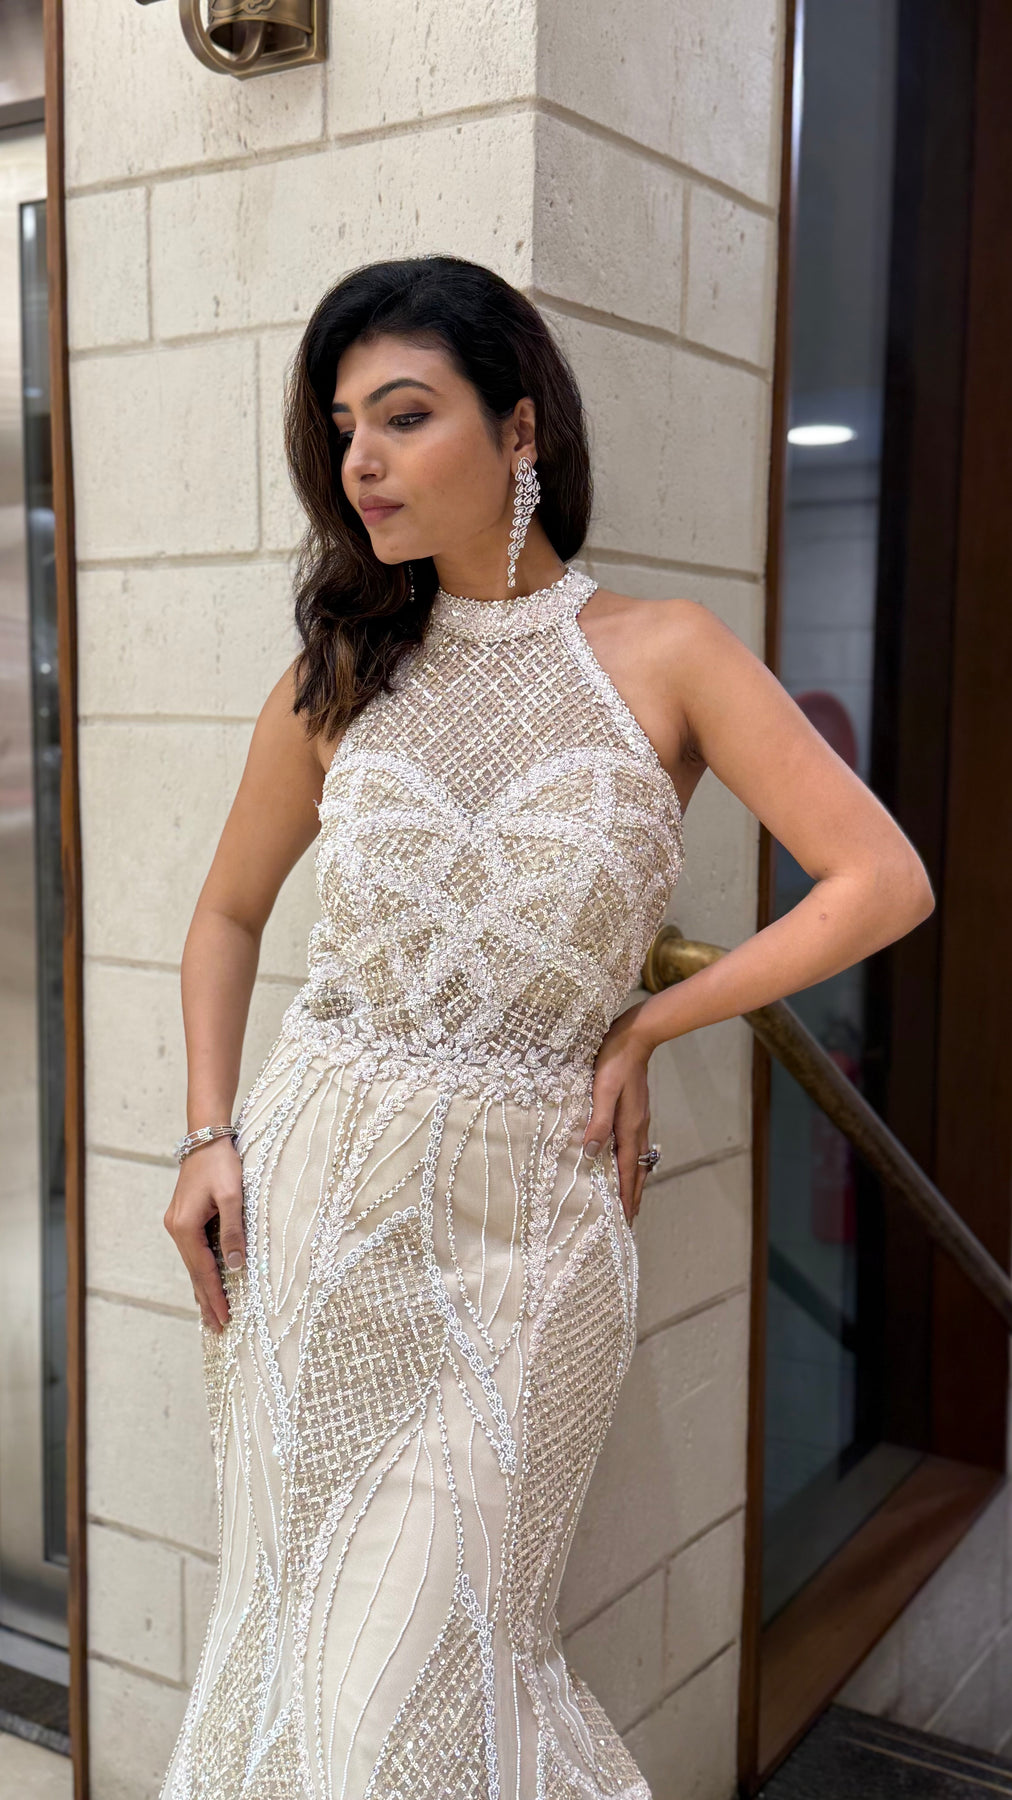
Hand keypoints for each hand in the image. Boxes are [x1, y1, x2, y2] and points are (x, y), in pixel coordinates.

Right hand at [163, 1138, 245, 1333]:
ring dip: (203, 1288)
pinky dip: (201, 1270)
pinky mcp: (183, 1218)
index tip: (225, 1320)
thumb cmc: (222, 1164)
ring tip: (211, 1314)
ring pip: (192, 1264)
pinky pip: (193, 1252)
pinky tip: (206, 1282)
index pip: (203, 1271)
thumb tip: (235, 1266)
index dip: (215, 1296)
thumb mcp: (234, 1196)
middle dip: (206, 1301)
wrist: (205, 1138)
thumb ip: (233, 1232)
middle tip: (217, 1329)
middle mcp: (176, 1228)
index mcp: (185, 1227)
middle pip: (193, 1273)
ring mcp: (177, 1224)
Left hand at [581, 1000, 655, 1224]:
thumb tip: (590, 1154)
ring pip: (639, 1159)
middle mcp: (637, 1128)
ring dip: (634, 1181)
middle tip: (630, 1219)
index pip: (627, 1170)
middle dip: (634, 1195)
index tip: (625, 1219)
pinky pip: (635, 1146)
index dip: (625, 1195)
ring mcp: (638, 1120)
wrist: (634, 1038)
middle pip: (638, 1170)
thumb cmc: (613, 1062)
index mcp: (629, 1127)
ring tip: (630, 1198)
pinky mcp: (635, 1111)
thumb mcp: (602, 1091)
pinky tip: (624, 1162)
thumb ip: (597, 1122)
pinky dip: (632, 1163)